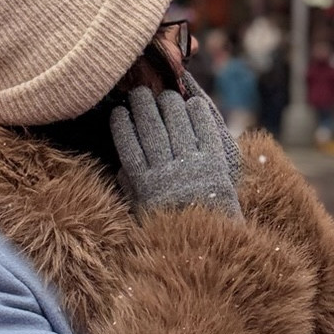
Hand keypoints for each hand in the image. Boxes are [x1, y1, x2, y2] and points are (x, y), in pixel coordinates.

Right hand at [111, 88, 242, 218]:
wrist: (211, 240)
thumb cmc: (173, 226)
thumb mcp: (144, 213)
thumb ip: (132, 190)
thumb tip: (120, 167)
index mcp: (146, 185)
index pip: (128, 146)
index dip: (122, 125)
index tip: (118, 111)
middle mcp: (167, 172)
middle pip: (151, 129)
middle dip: (142, 106)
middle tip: (138, 93)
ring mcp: (192, 166)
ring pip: (177, 125)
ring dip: (169, 105)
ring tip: (165, 96)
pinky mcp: (215, 164)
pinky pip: (206, 132)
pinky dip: (199, 115)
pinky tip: (192, 103)